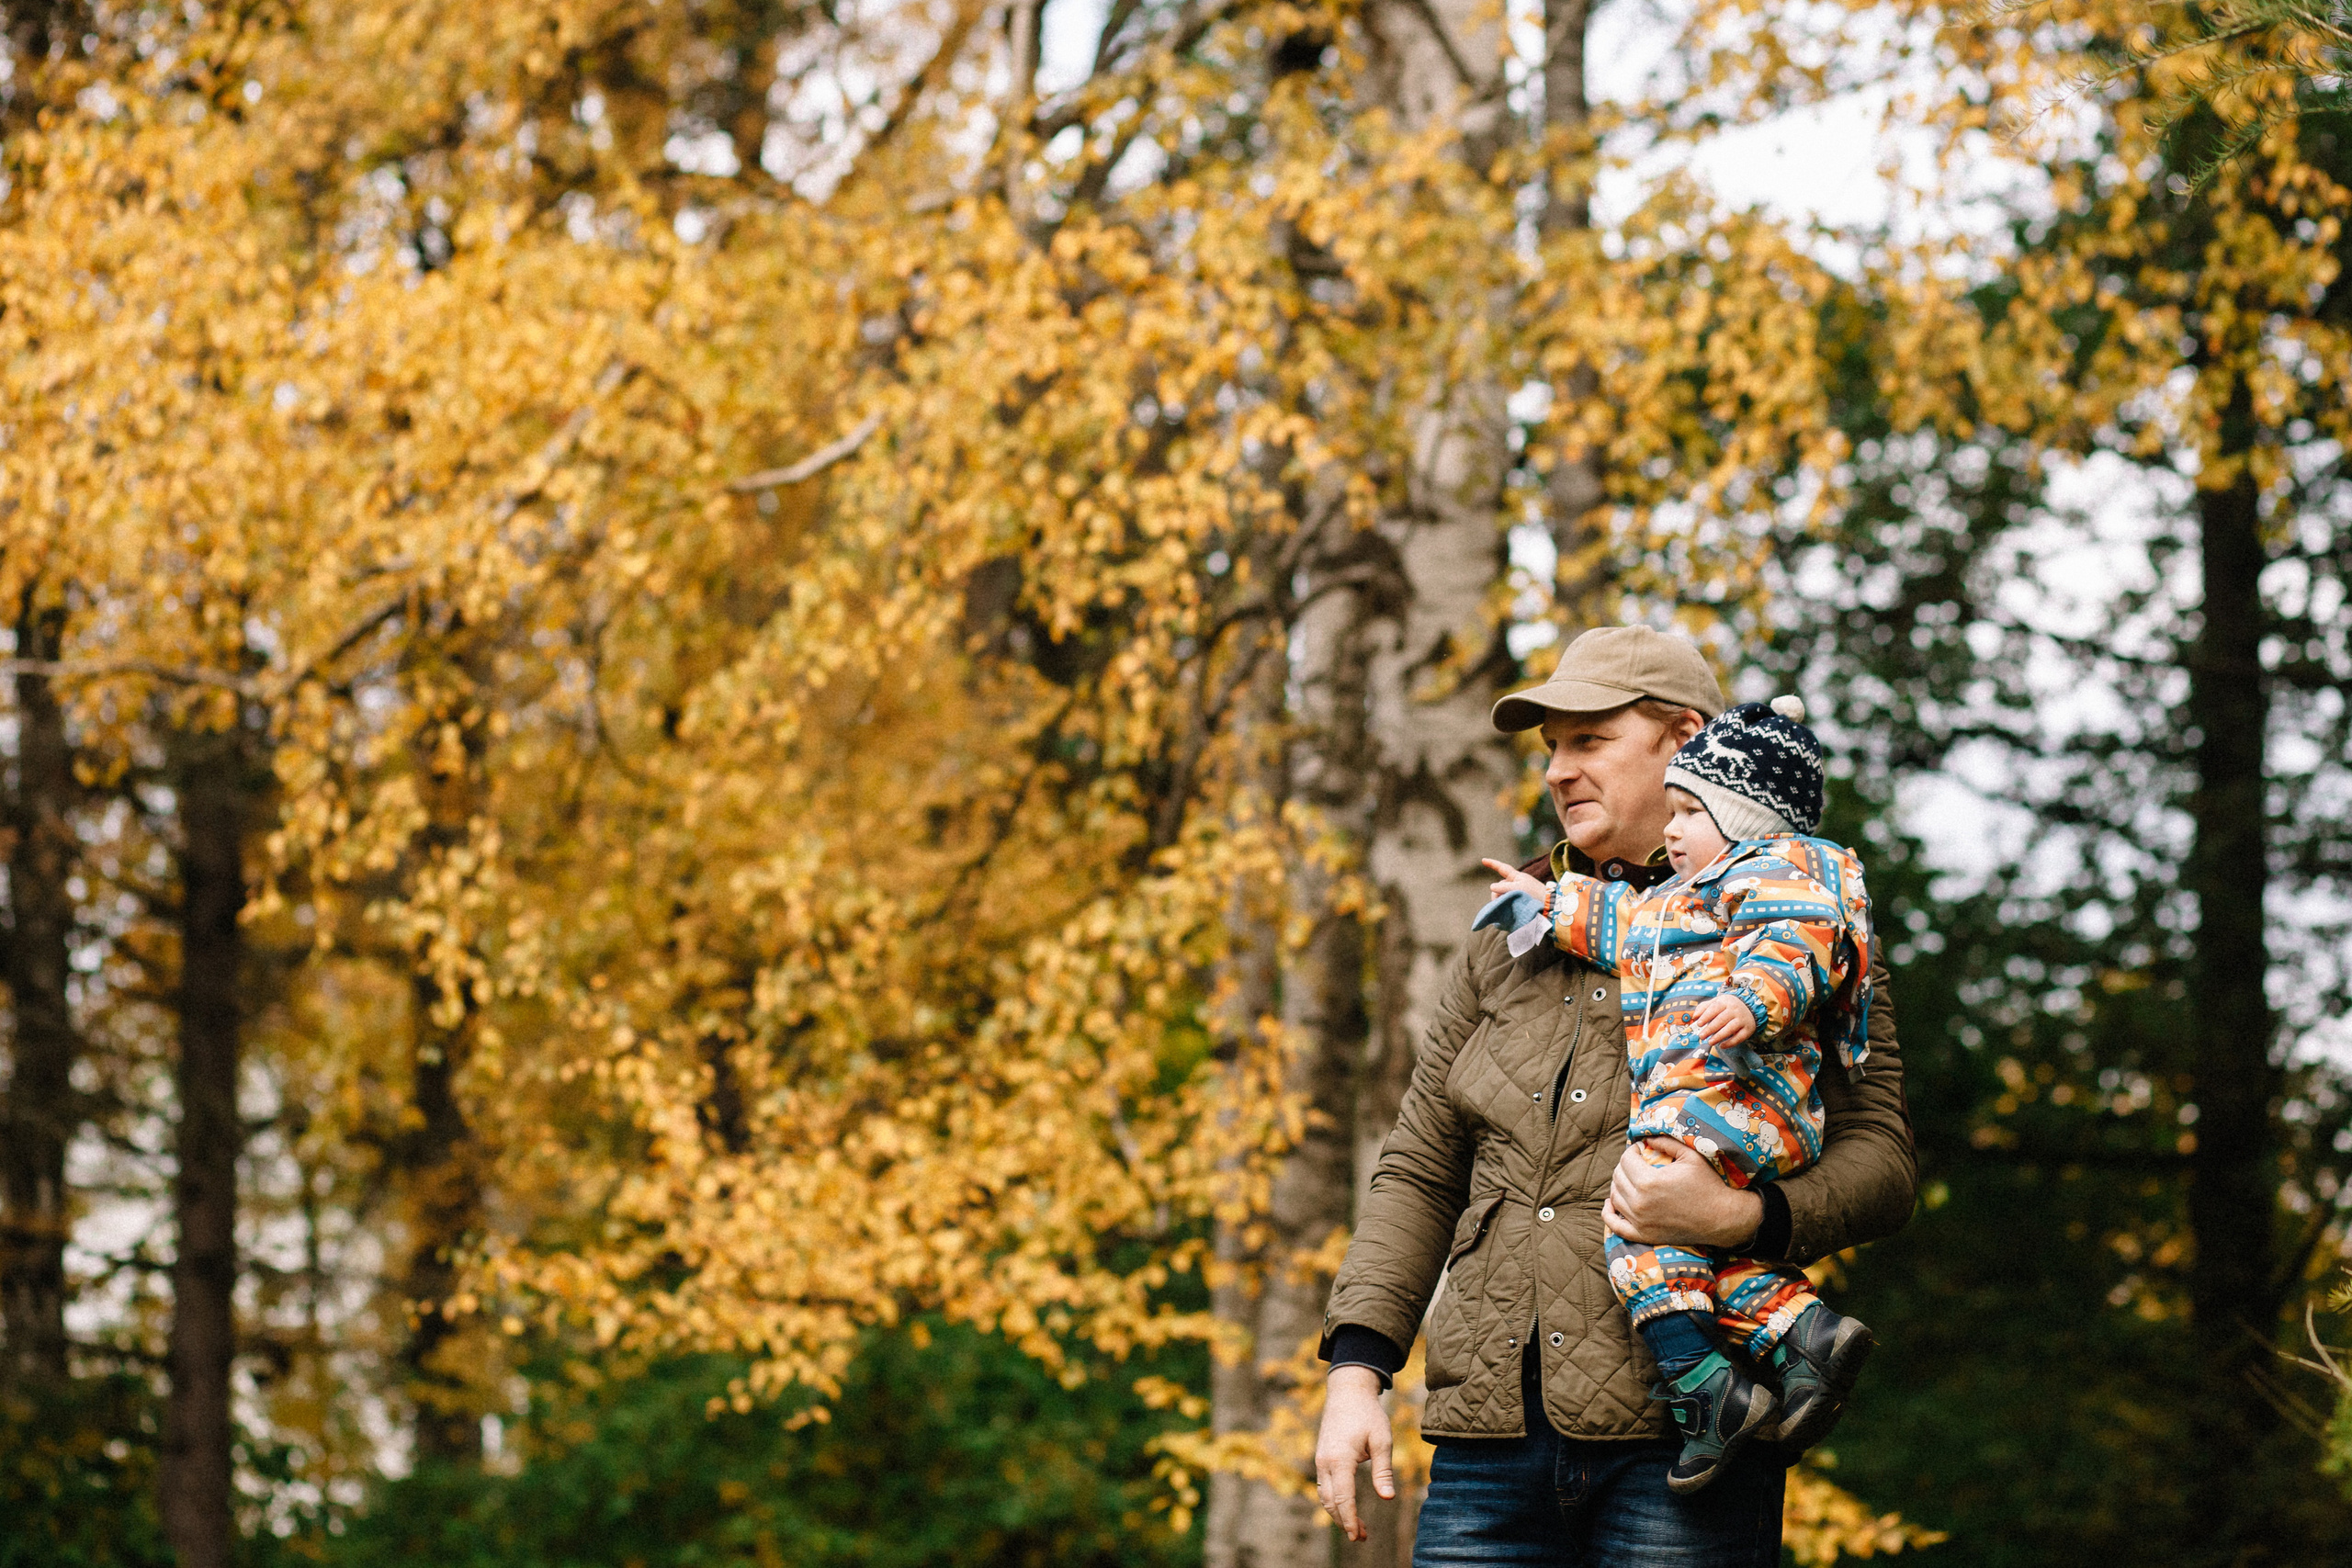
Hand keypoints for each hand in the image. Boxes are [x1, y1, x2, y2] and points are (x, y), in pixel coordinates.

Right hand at [1314, 1366, 1394, 1541]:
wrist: (1347, 1392)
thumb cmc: (1368, 1415)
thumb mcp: (1381, 1441)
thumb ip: (1383, 1470)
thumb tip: (1388, 1497)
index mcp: (1340, 1458)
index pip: (1343, 1497)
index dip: (1349, 1519)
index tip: (1356, 1535)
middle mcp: (1325, 1461)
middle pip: (1330, 1501)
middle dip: (1344, 1521)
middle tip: (1361, 1537)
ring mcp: (1320, 1459)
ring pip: (1324, 1495)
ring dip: (1338, 1513)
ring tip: (1356, 1527)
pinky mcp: (1321, 1457)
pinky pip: (1324, 1485)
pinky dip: (1333, 1500)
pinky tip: (1346, 1506)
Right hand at [1480, 859, 1547, 902]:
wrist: (1549, 906)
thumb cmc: (1536, 894)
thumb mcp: (1519, 888)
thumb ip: (1504, 887)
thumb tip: (1491, 887)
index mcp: (1516, 877)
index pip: (1502, 868)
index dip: (1492, 864)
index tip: (1483, 860)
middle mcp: (1515, 884)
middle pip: (1499, 886)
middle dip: (1497, 893)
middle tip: (1498, 902)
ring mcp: (1516, 894)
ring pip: (1501, 896)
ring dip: (1500, 901)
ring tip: (1505, 907)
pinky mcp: (1516, 903)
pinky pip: (1505, 903)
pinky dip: (1503, 906)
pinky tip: (1503, 911)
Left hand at [1602, 1139, 1763, 1249]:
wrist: (1722, 1218)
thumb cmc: (1708, 1185)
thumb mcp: (1690, 1156)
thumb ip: (1666, 1143)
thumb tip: (1646, 1138)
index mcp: (1649, 1182)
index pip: (1626, 1160)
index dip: (1633, 1151)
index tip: (1642, 1149)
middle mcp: (1640, 1203)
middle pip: (1618, 1177)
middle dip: (1625, 1165)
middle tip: (1637, 1162)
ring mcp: (1640, 1222)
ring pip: (1615, 1197)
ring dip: (1619, 1184)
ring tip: (1630, 1178)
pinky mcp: (1644, 1235)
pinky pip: (1616, 1226)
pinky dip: (1609, 1213)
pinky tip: (1611, 1204)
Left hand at [1690, 993, 1756, 1048]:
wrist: (1749, 1008)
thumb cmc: (1727, 1006)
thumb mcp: (1717, 1002)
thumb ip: (1704, 1007)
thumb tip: (1694, 1016)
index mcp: (1725, 1002)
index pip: (1715, 1008)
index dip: (1706, 1016)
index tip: (1698, 1024)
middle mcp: (1735, 1010)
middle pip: (1721, 1019)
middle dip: (1710, 1029)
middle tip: (1701, 1036)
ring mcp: (1742, 1020)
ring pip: (1730, 1028)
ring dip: (1719, 1036)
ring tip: (1710, 1042)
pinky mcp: (1748, 1029)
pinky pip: (1739, 1037)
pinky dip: (1730, 1043)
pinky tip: (1721, 1046)